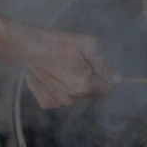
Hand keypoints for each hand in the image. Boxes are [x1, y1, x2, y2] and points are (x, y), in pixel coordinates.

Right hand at [5, 24, 119, 108]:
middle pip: (92, 93)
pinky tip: (53, 76)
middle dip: (89, 81)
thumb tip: (118, 79)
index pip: (108, 89)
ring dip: (74, 86)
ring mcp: (58, 102)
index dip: (105, 77)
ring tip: (63, 68)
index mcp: (85, 85)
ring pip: (76, 97)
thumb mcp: (88, 45)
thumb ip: (105, 64)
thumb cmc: (58, 44)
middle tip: (77, 63)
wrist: (28, 47)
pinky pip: (61, 99)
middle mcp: (72, 99)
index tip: (96, 67)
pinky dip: (60, 90)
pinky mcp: (46, 102)